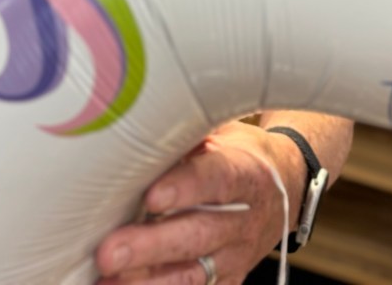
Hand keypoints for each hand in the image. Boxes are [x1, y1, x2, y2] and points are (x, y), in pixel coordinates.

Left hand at [95, 119, 305, 283]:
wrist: (284, 186)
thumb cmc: (241, 155)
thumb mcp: (225, 134)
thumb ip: (190, 135)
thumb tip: (144, 122)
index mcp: (247, 173)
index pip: (218, 179)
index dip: (186, 187)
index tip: (151, 195)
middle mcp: (245, 219)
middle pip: (198, 235)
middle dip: (151, 245)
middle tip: (110, 250)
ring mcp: (237, 255)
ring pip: (192, 274)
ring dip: (146, 280)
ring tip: (107, 278)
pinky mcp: (228, 280)